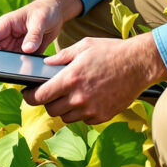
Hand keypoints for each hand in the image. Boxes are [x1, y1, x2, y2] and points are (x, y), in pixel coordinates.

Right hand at [0, 0, 82, 87]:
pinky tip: (19, 79)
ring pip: (4, 61)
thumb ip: (34, 35)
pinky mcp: (24, 52)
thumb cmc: (45, 10)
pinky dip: (18, 71)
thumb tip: (27, 49)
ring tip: (0, 82)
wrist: (56, 11)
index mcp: (5, 25)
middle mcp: (6, 36)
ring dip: (3, 71)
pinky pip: (18, 64)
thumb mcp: (40, 21)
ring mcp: (15, 45)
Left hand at [21, 34, 166, 124]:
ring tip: (70, 96)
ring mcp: (91, 109)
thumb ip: (61, 57)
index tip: (28, 94)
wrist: (139, 64)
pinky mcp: (103, 116)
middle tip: (51, 94)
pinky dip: (81, 113)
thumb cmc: (111, 52)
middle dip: (47, 102)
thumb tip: (45, 64)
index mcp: (70, 79)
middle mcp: (78, 97)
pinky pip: (83, 120)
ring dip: (64, 109)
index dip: (30, 97)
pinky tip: (86, 100)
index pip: (40, 96)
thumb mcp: (83, 46)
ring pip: (66, 118)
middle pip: (51, 110)